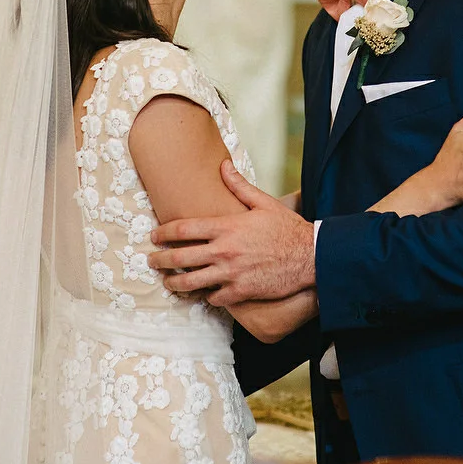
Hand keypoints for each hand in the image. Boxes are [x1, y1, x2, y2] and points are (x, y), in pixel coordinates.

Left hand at [148, 159, 315, 306]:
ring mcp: (231, 274)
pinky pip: (214, 298)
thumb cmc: (287, 229)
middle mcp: (224, 251)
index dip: (163, 232)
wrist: (311, 257)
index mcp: (226, 227)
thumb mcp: (263, 203)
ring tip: (168, 283)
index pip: (183, 229)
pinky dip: (206, 297)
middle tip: (151, 261)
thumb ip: (239, 186)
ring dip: (175, 284)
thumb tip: (224, 165)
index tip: (154, 236)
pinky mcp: (241, 292)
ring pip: (191, 283)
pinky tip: (203, 294)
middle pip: (180, 258)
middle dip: (160, 260)